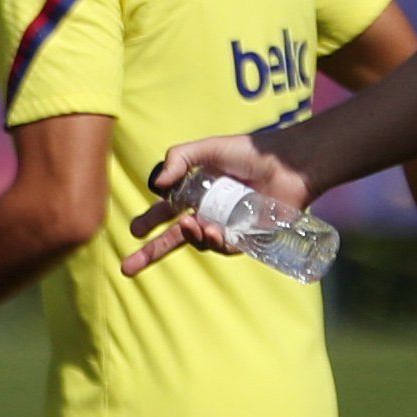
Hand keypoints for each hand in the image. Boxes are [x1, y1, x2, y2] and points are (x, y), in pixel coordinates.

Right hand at [120, 131, 300, 273]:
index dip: (148, 224)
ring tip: (193, 225)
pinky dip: (216, 242)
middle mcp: (207, 214)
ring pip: (199, 242)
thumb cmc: (250, 153)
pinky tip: (213, 230)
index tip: (134, 232)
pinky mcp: (247, 237)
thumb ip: (178, 158)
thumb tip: (156, 186)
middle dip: (150, 253)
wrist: (288, 164)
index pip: (164, 214)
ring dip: (191, 238)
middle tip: (128, 267)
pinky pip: (225, 247)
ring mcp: (226, 227)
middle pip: (174, 238)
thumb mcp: (208, 148)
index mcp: (194, 195)